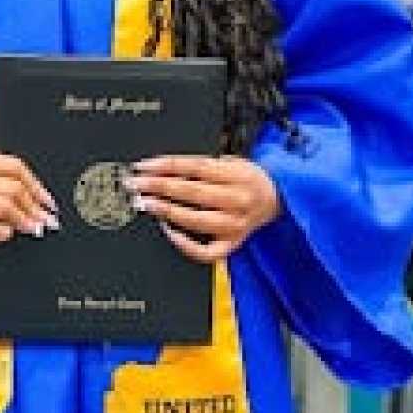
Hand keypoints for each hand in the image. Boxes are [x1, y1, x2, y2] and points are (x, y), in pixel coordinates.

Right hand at [0, 153, 58, 259]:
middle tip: (47, 218)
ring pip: (7, 206)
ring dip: (26, 220)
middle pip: (14, 187)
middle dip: (36, 205)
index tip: (46, 199)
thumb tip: (31, 197)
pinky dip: (6, 234)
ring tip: (34, 229)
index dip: (35, 183)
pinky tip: (7, 236)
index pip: (12, 165)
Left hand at [129, 155, 278, 263]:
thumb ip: (202, 165)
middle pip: (191, 192)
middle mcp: (237, 200)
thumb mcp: (231, 160)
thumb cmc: (247, 178)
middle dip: (158, 187)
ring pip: (196, 220)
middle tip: (135, 185)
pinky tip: (168, 231)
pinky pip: (206, 252)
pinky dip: (185, 244)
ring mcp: (235, 225)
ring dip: (166, 212)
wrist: (276, 198)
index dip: (164, 166)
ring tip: (146, 204)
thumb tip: (163, 168)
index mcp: (236, 174)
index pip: (194, 167)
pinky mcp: (233, 244)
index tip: (142, 167)